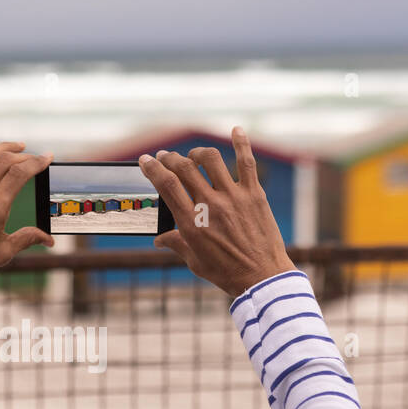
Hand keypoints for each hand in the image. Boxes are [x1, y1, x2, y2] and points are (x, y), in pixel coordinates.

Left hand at [0, 139, 53, 292]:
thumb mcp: (3, 252)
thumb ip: (27, 239)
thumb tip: (49, 240)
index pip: (19, 174)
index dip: (36, 162)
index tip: (48, 156)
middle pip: (4, 161)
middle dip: (23, 154)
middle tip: (35, 156)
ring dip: (2, 147)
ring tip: (16, 146)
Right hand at [138, 127, 294, 297]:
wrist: (262, 278)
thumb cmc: (226, 272)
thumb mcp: (195, 261)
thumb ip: (176, 244)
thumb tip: (159, 240)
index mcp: (191, 222)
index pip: (166, 185)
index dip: (152, 168)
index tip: (146, 160)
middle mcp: (210, 205)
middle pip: (184, 168)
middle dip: (170, 158)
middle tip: (165, 157)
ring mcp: (234, 197)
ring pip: (211, 160)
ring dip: (197, 152)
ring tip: (193, 155)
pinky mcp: (254, 195)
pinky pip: (247, 163)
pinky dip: (241, 143)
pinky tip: (236, 130)